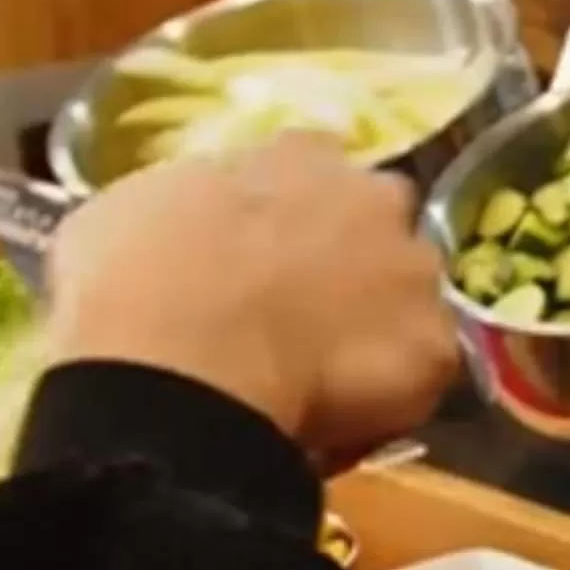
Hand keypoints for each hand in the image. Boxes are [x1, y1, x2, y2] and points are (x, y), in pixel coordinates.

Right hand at [45, 133, 457, 463]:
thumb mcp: (133, 209)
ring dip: (380, 326)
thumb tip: (192, 223)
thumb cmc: (133, 281)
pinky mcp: (436, 347)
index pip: (317, 163)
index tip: (274, 244)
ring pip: (410, 298)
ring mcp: (415, 272)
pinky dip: (391, 393)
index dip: (298, 208)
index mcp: (299, 155)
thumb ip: (192, 204)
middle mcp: (374, 199)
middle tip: (307, 312)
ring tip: (328, 374)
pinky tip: (344, 414)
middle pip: (382, 224)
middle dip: (356, 260)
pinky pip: (418, 372)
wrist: (177, 367)